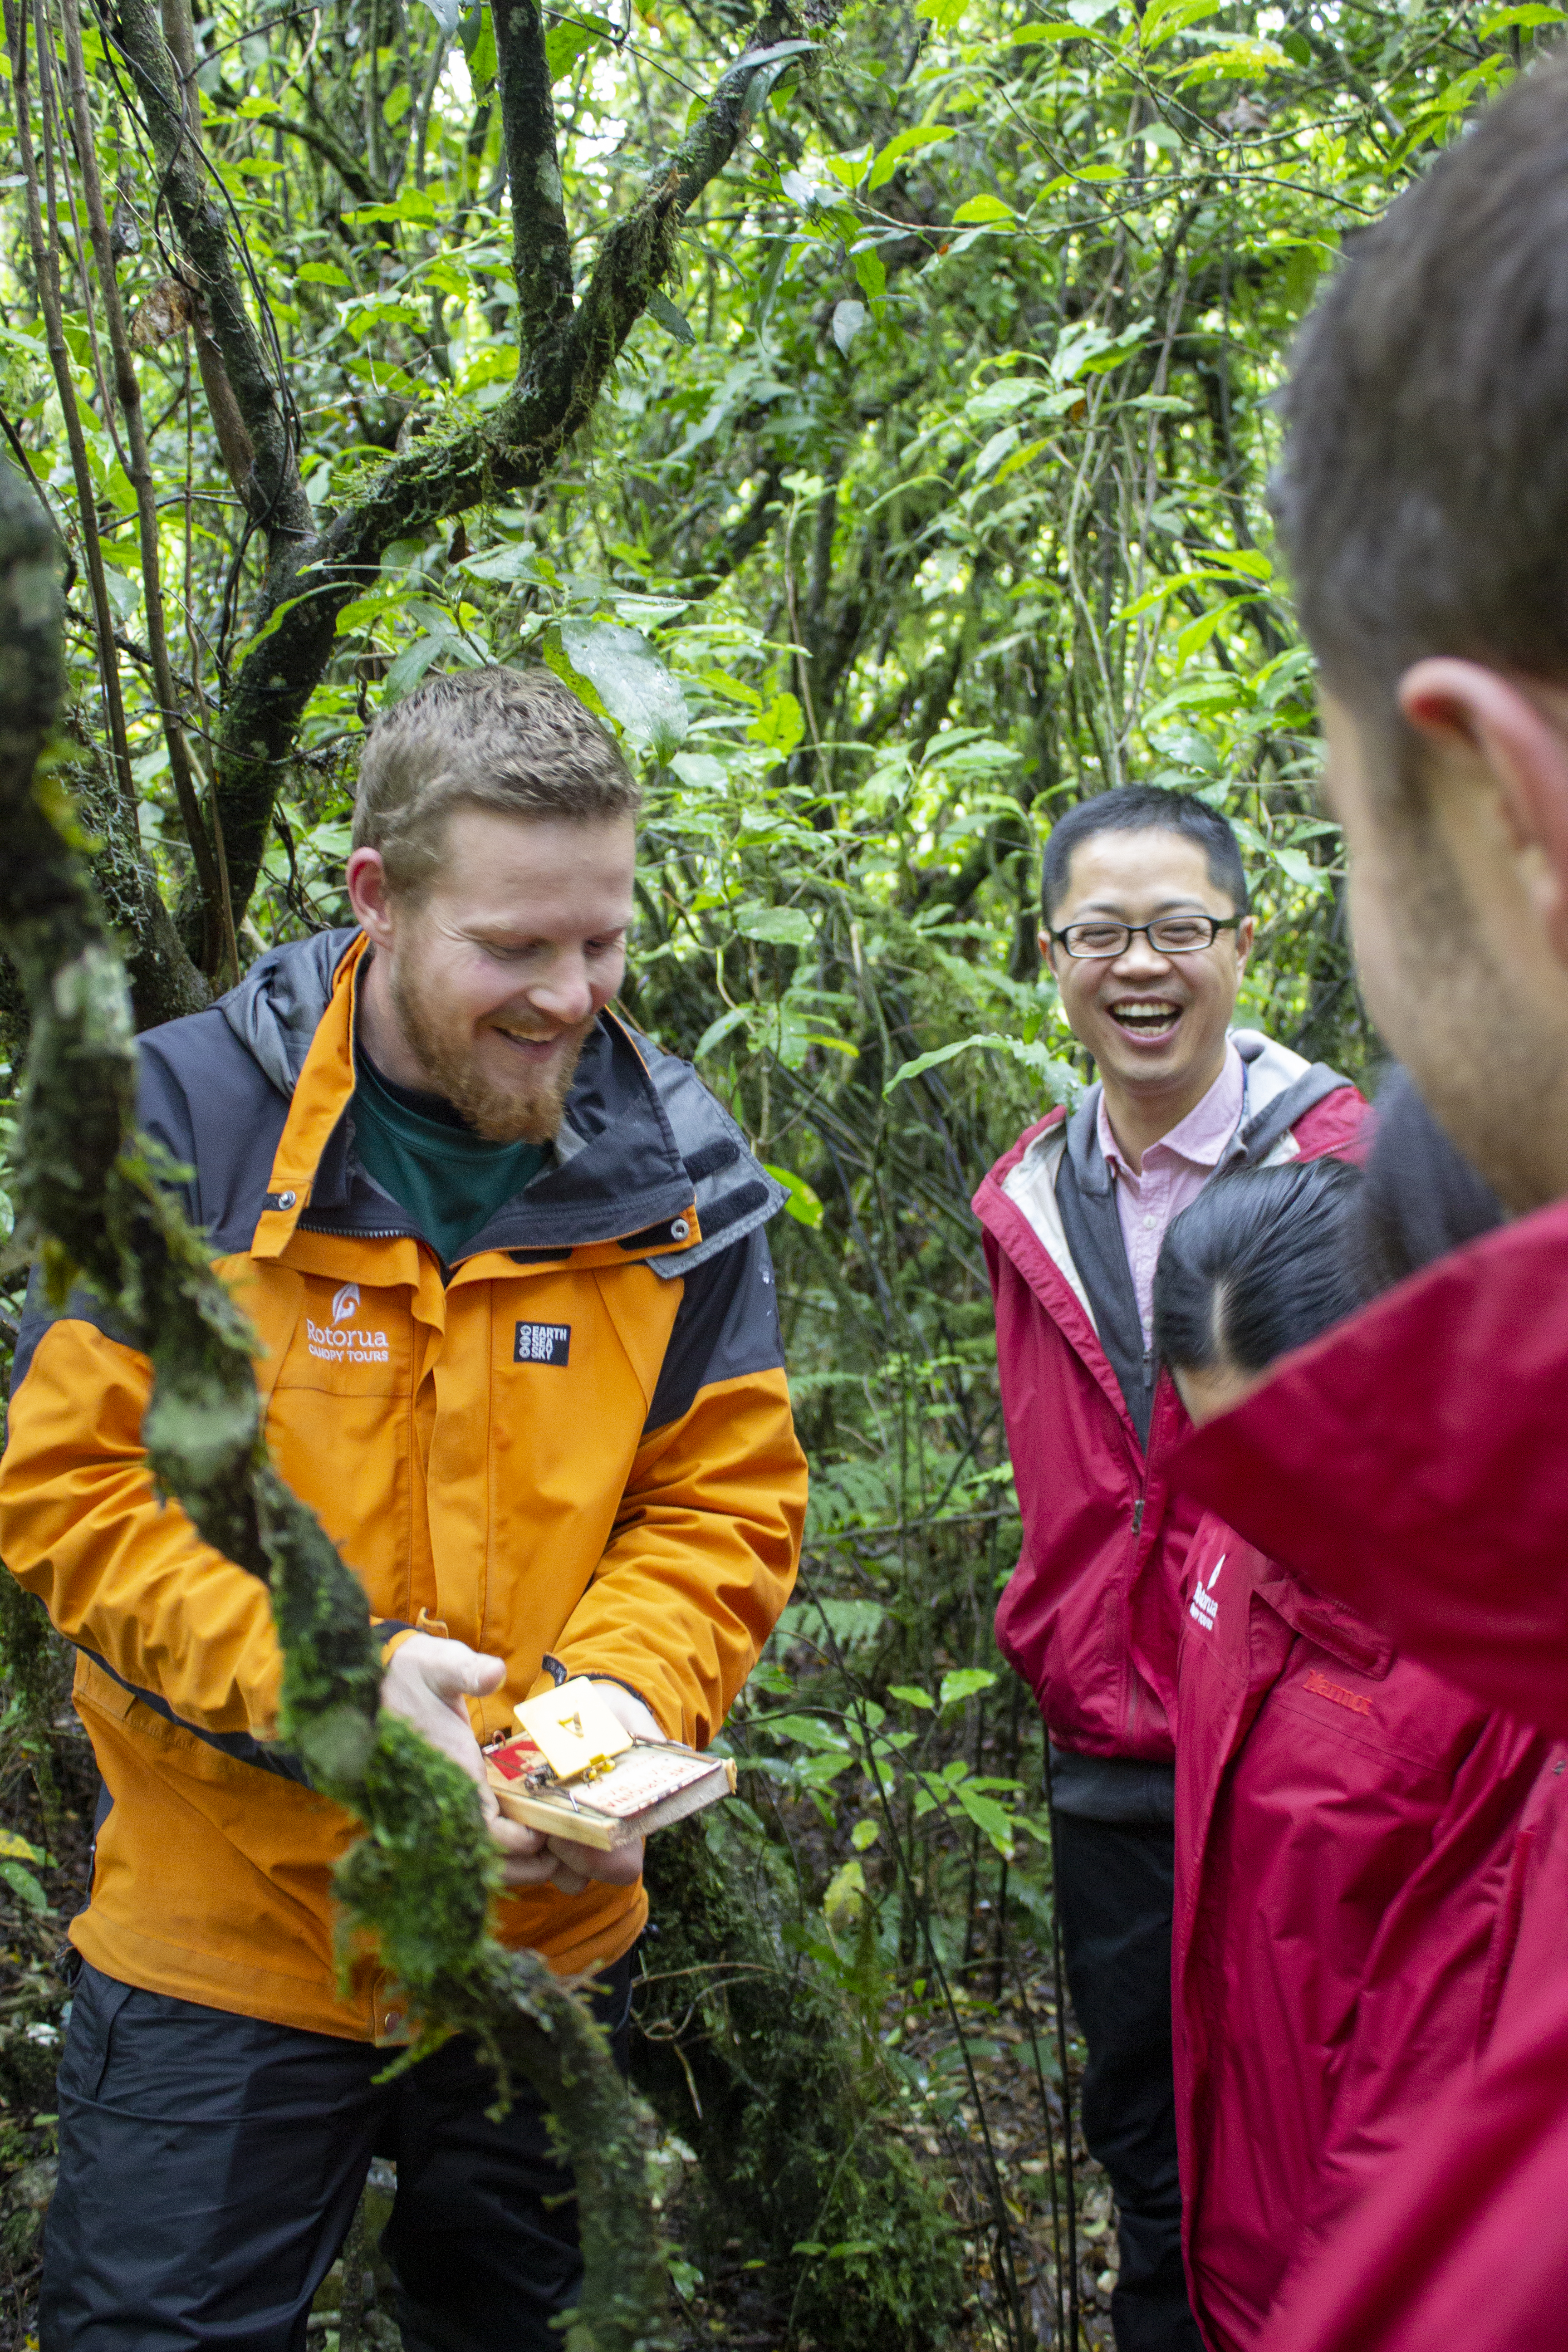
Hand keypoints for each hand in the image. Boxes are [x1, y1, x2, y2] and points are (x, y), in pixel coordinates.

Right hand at [378, 1639, 652, 1893]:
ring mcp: (437, 1809)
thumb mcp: (439, 1666)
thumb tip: (492, 1674)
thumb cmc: (412, 1676)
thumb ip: (466, 1671)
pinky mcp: (437, 1808)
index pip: (485, 1832)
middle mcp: (440, 1802)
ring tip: (546, 1859)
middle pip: (483, 1861)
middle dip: (522, 1866)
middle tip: (556, 1858)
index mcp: (449, 1775)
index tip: (548, 1833)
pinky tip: (522, 1845)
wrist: (374, 1685)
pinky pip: (467, 1847)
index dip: (519, 1841)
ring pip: (474, 1861)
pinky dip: (497, 1856)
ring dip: (512, 1867)